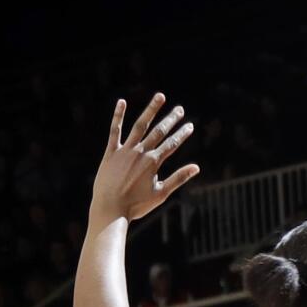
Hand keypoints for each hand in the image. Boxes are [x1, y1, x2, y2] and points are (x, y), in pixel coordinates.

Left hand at [90, 93, 198, 222]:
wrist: (110, 208)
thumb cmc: (136, 205)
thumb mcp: (161, 193)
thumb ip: (178, 178)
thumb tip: (196, 167)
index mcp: (153, 163)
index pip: (172, 143)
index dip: (182, 134)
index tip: (190, 125)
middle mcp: (140, 153)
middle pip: (159, 131)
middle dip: (171, 119)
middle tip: (180, 109)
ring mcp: (125, 151)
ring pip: (140, 126)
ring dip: (151, 110)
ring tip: (160, 97)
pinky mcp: (111, 153)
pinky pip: (115, 131)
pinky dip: (118, 116)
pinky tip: (122, 102)